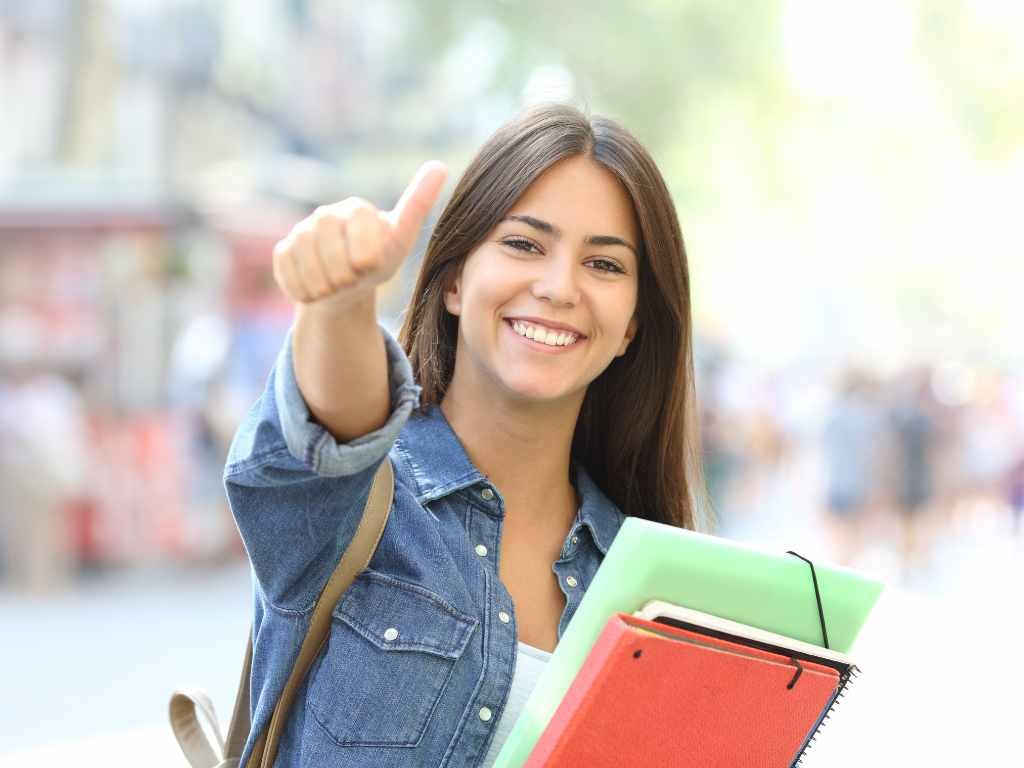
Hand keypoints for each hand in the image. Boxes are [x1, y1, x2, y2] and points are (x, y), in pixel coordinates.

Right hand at [272, 160, 447, 307]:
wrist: (347, 287)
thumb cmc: (378, 262)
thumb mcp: (401, 240)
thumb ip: (416, 206)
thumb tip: (439, 165)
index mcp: (357, 209)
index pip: (358, 230)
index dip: (364, 256)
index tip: (370, 265)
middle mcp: (326, 215)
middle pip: (329, 250)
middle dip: (344, 275)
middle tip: (353, 280)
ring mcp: (301, 231)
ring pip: (307, 265)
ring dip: (326, 286)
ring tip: (338, 286)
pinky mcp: (283, 251)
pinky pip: (289, 275)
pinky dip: (305, 291)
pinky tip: (317, 290)